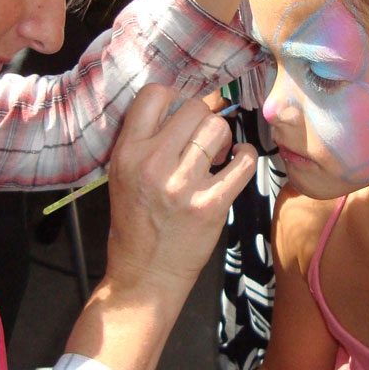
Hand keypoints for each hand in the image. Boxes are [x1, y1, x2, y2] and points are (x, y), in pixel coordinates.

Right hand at [105, 83, 256, 292]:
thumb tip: (180, 106)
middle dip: (203, 120)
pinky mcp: (210, 205)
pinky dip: (246, 157)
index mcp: (127, 152)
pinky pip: (243, 162)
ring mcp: (182, 185)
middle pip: (194, 108)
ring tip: (216, 156)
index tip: (181, 115)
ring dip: (223, 138)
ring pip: (218, 128)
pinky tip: (237, 162)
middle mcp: (152, 163)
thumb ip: (144, 141)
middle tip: (201, 141)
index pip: (154, 93)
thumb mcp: (122, 175)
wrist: (144, 276)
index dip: (174, 98)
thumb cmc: (135, 224)